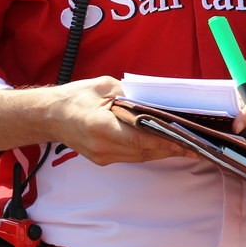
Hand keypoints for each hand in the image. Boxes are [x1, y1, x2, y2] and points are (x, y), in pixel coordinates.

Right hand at [55, 76, 197, 164]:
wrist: (50, 116)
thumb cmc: (76, 97)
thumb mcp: (105, 86)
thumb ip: (131, 95)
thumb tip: (156, 102)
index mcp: (101, 126)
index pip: (141, 138)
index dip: (166, 140)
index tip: (187, 141)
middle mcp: (102, 147)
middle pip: (145, 151)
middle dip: (171, 148)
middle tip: (196, 145)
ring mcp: (102, 157)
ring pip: (141, 157)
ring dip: (163, 151)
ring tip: (186, 146)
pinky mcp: (103, 160)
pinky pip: (132, 157)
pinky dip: (149, 151)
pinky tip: (163, 144)